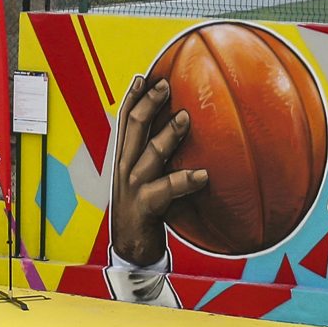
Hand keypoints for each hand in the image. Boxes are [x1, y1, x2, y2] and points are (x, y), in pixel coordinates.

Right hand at [107, 72, 209, 267]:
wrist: (132, 250)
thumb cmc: (146, 212)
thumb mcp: (149, 180)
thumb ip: (161, 158)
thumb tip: (186, 136)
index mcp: (125, 160)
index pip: (124, 122)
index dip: (131, 98)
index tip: (143, 76)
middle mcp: (125, 169)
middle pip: (133, 128)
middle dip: (148, 103)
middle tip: (166, 84)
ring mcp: (133, 187)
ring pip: (149, 154)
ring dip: (167, 135)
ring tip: (185, 118)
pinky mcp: (144, 206)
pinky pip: (167, 189)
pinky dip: (185, 181)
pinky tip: (203, 175)